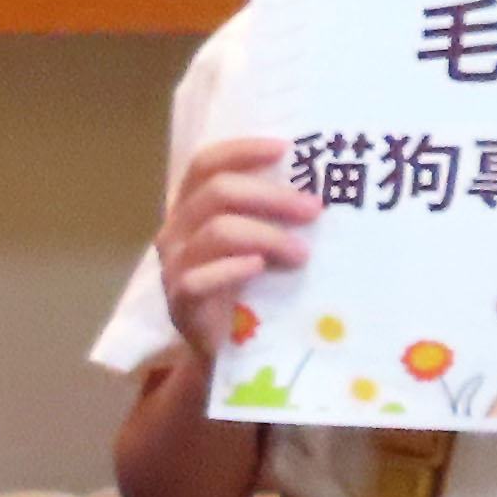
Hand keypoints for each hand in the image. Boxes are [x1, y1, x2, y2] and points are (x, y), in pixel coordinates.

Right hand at [158, 135, 318, 370]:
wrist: (225, 346)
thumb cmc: (247, 284)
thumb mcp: (255, 241)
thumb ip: (269, 213)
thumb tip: (323, 184)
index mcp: (191, 207)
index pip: (205, 164)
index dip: (242, 151)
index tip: (286, 150)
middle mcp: (175, 230)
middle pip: (217, 193)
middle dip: (271, 196)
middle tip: (314, 209)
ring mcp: (173, 266)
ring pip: (217, 232)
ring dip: (267, 236)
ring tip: (302, 253)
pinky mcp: (179, 301)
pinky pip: (200, 278)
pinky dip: (233, 268)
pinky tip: (259, 267)